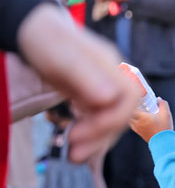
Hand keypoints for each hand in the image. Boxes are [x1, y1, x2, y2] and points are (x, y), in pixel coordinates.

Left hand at [16, 4, 137, 161]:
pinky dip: (90, 140)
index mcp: (113, 67)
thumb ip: (86, 74)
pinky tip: (76, 149)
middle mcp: (115, 81)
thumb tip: (110, 97)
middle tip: (73, 150)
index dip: (111, 120)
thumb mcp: (62, 55)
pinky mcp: (96, 101)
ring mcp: (106, 92)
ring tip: (72, 156)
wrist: (33, 31)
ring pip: (111, 126)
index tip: (83, 130)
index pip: (128, 101)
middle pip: (121, 117)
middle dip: (99, 137)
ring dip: (94, 144)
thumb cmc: (45, 38)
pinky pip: (100, 125)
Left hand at [130, 98, 173, 142]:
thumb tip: (158, 99)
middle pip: (128, 113)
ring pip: (130, 120)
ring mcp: (138, 129)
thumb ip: (163, 104)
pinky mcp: (140, 134)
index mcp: (142, 117)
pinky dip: (134, 121)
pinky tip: (140, 120)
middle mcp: (137, 123)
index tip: (136, 99)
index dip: (132, 101)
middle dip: (131, 107)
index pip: (131, 106)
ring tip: (138, 112)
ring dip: (132, 115)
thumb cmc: (164, 129)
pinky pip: (133, 126)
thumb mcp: (166, 114)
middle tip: (136, 104)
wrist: (164, 144)